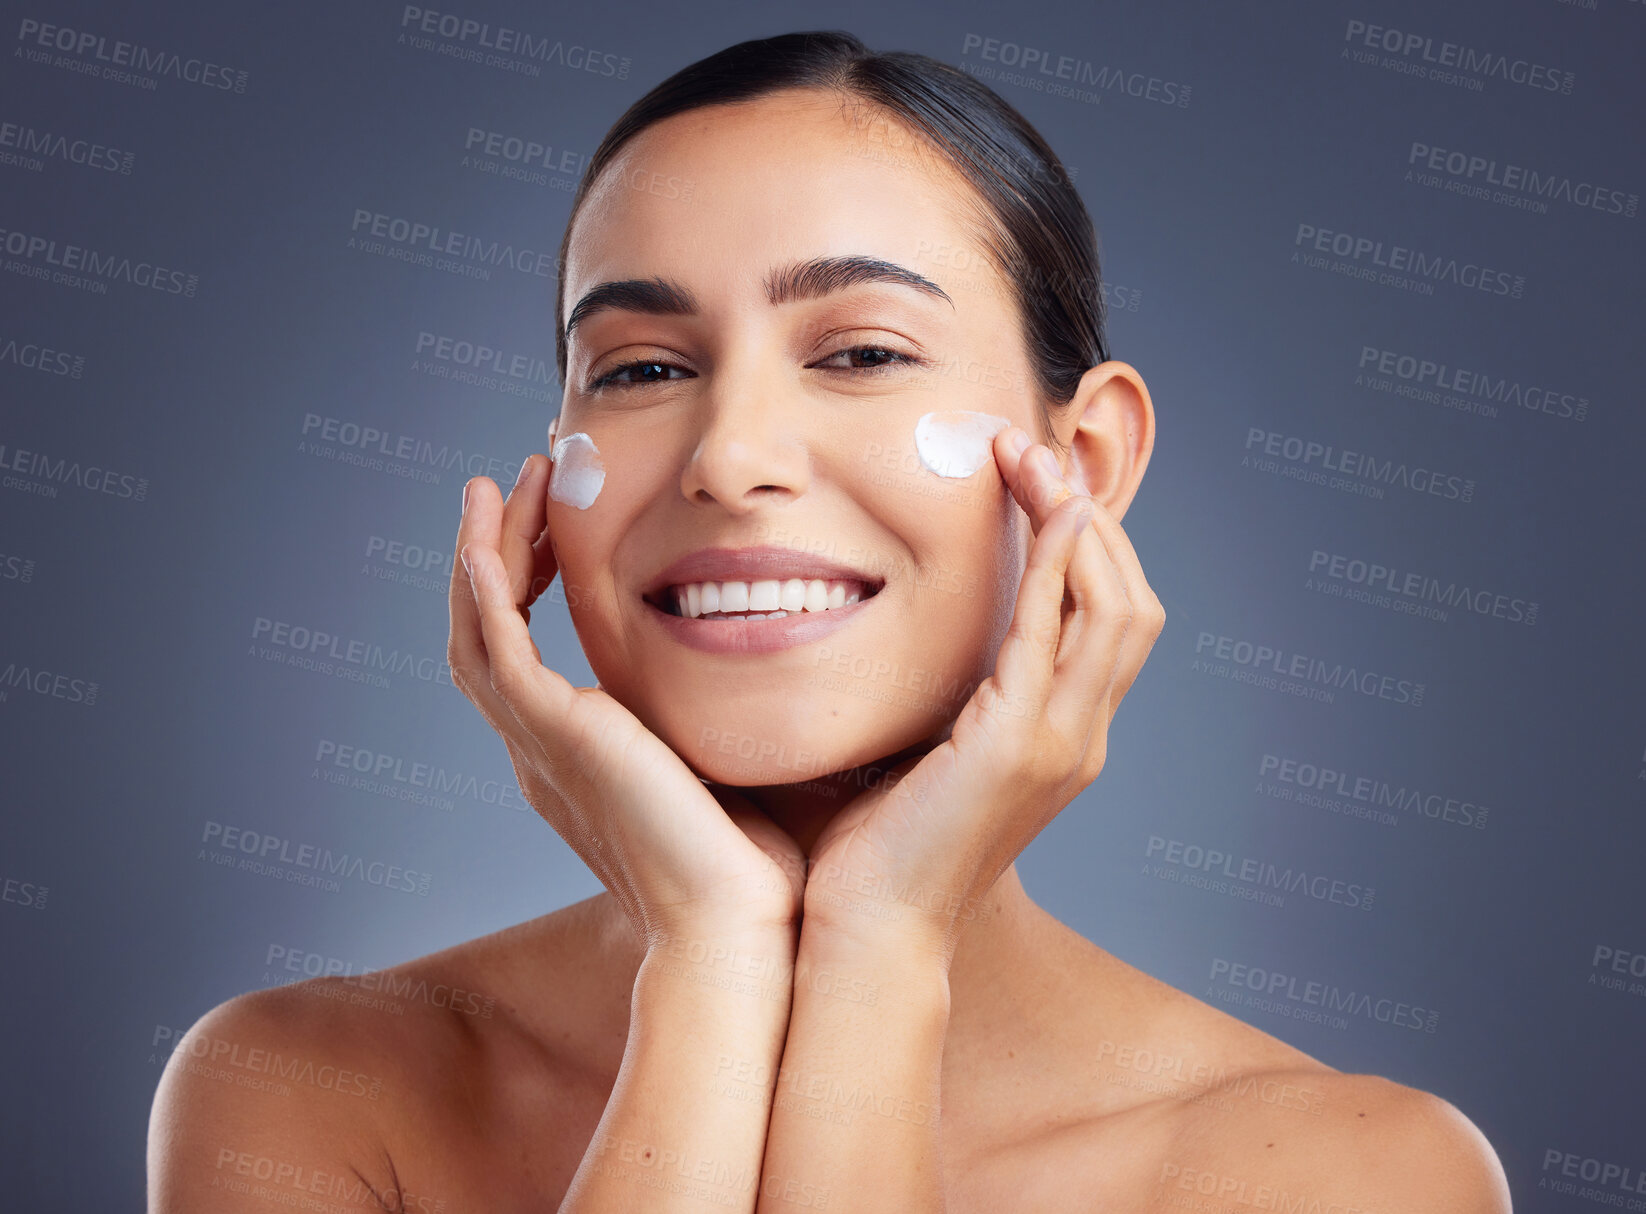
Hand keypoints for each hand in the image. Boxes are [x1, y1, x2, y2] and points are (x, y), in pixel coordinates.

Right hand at [448, 455, 805, 944]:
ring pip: (477, 632)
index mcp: (578, 762)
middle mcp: (543, 753)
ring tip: (502, 484)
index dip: (526, 587)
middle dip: (498, 556)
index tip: (553, 527)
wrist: (739, 928)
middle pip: (485, 637)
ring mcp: (540, 746)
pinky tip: (493, 529)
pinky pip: (495, 645)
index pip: (525, 659)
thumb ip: (719, 715)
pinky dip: (484, 584)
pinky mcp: (554, 736)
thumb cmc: (753, 868)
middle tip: (518, 485)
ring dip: (484, 553)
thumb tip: (774, 661)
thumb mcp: (726, 766)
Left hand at [801, 425, 1165, 956]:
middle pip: (1131, 603)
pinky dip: (1057, 565)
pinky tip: (1040, 511)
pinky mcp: (1018, 746)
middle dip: (1091, 518)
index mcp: (1059, 738)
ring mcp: (1061, 744)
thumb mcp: (921, 747)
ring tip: (1030, 460)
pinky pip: (1055, 634)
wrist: (868, 929)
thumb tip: (895, 620)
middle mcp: (1078, 738)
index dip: (1086, 546)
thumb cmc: (876, 846)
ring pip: (1116, 609)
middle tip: (1034, 450)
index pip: (1105, 622)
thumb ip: (938, 687)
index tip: (1034, 480)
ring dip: (1078, 523)